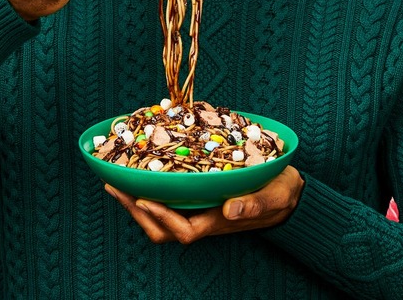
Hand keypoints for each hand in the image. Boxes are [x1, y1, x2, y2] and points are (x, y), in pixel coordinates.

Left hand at [105, 166, 304, 243]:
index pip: (183, 229)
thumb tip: (231, 208)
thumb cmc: (280, 194)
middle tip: (115, 185)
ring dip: (137, 202)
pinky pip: (168, 202)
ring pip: (161, 218)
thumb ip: (254, 204)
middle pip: (162, 229)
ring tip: (118, 179)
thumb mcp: (273, 196)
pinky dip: (150, 190)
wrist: (287, 194)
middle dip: (136, 211)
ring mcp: (199, 211)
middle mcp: (204, 219)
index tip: (142, 198)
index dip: (161, 216)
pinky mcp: (199, 200)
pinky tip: (140, 173)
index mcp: (219, 221)